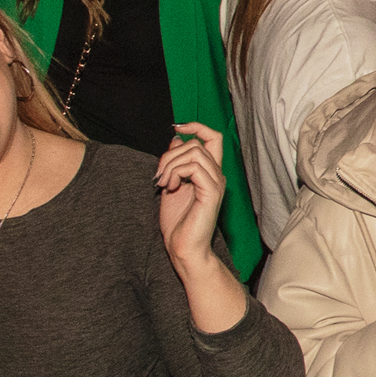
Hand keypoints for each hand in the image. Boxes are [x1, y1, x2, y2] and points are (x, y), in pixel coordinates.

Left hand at [156, 122, 243, 332]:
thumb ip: (175, 162)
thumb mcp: (171, 185)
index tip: (177, 128)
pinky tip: (170, 187)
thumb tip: (176, 138)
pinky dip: (177, 172)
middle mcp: (216, 175)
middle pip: (196, 143)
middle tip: (158, 176)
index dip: (197, 126)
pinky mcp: (211, 193)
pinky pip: (195, 167)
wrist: (183, 250)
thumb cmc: (178, 224)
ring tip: (163, 183)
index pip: (213, 137)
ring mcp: (215, 183)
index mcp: (208, 173)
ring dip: (171, 164)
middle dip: (170, 154)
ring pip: (194, 152)